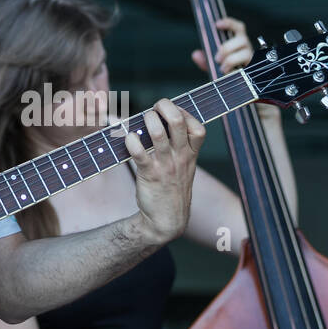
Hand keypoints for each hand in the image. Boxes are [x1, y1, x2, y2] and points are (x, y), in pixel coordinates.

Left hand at [120, 99, 204, 243]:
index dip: (186, 114)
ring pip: (157, 134)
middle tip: (154, 109)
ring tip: (141, 121)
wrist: (167, 221)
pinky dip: (131, 141)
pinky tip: (129, 139)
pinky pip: (139, 152)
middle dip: (164, 107)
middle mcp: (180, 157)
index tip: (174, 112)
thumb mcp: (185, 168)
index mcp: (191, 155)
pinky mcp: (149, 175)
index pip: (198, 128)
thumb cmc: (172, 189)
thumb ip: (180, 147)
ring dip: (146, 120)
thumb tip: (162, 122)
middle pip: (177, 122)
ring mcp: (165, 166)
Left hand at [190, 16, 254, 73]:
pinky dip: (235, 71)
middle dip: (227, 48)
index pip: (238, 28)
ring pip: (246, 53)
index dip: (229, 23)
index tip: (217, 24)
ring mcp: (251, 57)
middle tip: (217, 58)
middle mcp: (246, 47)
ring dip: (232, 60)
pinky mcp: (252, 69)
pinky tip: (229, 75)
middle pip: (242, 40)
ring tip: (222, 69)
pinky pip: (247, 68)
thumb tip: (195, 55)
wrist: (234, 85)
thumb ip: (204, 59)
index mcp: (237, 41)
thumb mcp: (212, 63)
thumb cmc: (224, 70)